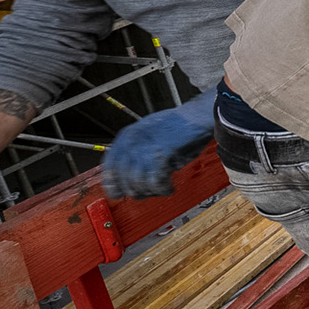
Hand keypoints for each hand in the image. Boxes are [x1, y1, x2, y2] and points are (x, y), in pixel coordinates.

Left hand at [102, 91, 216, 199]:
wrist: (198, 114)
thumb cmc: (179, 125)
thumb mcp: (148, 134)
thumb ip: (137, 151)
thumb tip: (131, 174)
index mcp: (126, 136)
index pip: (110, 167)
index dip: (113, 184)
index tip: (119, 193)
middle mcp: (132, 143)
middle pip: (124, 179)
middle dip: (136, 191)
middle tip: (148, 193)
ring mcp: (146, 148)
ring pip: (139, 183)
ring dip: (151, 191)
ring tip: (162, 189)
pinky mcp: (162, 154)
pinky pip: (157, 182)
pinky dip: (163, 189)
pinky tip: (169, 188)